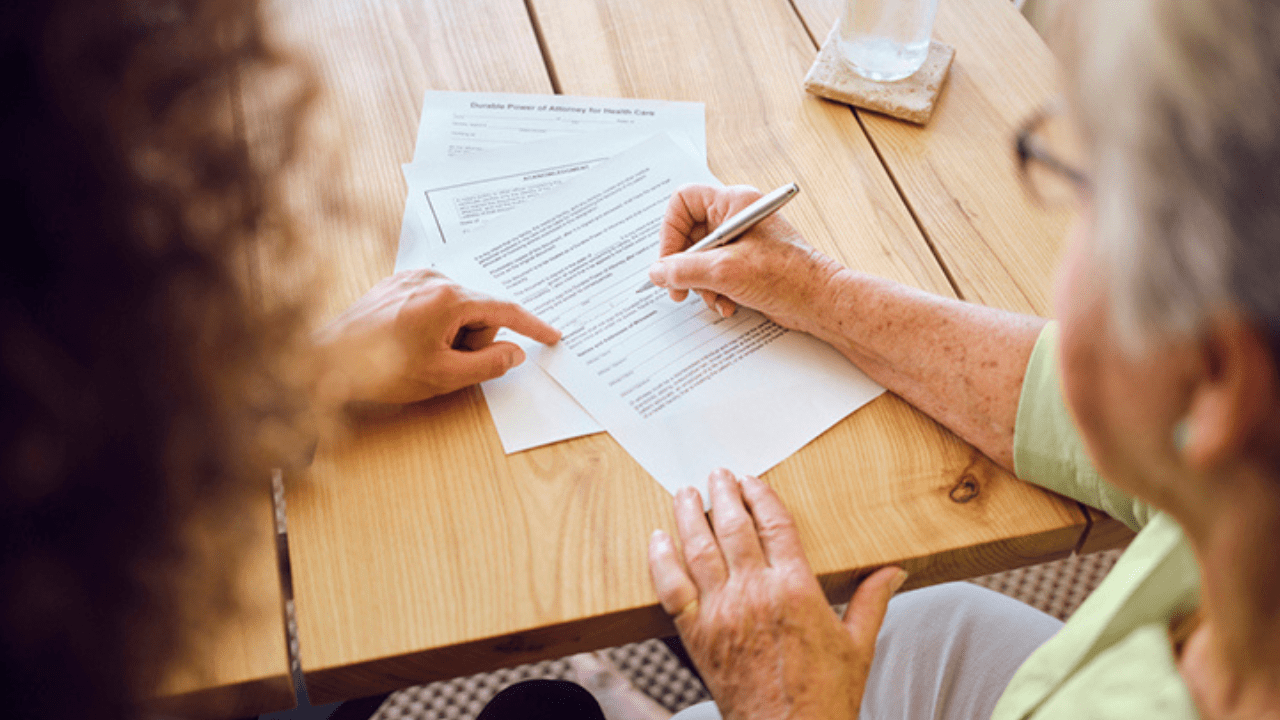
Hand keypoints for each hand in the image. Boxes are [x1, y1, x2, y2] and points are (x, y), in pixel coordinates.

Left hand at [312, 269, 559, 404]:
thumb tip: (514, 353)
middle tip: (445, 363)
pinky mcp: (397, 283)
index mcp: (449, 298)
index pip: (505, 310)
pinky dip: (434, 325)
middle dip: (473, 339)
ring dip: (451, 334)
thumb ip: (488, 364)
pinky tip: (410, 343)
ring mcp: (413, 277)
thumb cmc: (380, 370)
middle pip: (479, 310)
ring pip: (457, 308)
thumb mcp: (444, 376)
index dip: (532, 327)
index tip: (552, 336)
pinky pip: (434, 303)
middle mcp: (433, 278)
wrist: (324, 362)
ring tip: (420, 354)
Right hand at [647, 184, 848, 335]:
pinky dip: (716, 292)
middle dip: (684, 267)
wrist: (821, 302)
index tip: (668, 261)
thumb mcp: (724, 271)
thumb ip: (683, 270)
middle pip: (689, 235)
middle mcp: (736, 218)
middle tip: (679, 289)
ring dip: (702, 285)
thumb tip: (657, 272)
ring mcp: (742, 242)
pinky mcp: (746, 265)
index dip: (670, 231)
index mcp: (734, 203)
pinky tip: (728, 304)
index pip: (683, 202)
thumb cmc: (788, 276)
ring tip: (716, 298)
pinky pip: (715, 274)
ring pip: (700, 259)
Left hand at [648, 469, 906, 719]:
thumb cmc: (826, 696)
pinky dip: (661, 559)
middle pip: (734, 528)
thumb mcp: (858, 645)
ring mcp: (721, 612)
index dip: (761, 496)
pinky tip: (657, 538)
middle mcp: (755, 593)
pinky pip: (671, 587)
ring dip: (690, 515)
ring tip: (686, 492)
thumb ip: (871, 600)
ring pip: (699, 549)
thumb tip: (894, 569)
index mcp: (796, 589)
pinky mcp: (696, 634)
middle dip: (724, 495)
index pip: (775, 525)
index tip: (751, 480)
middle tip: (717, 474)